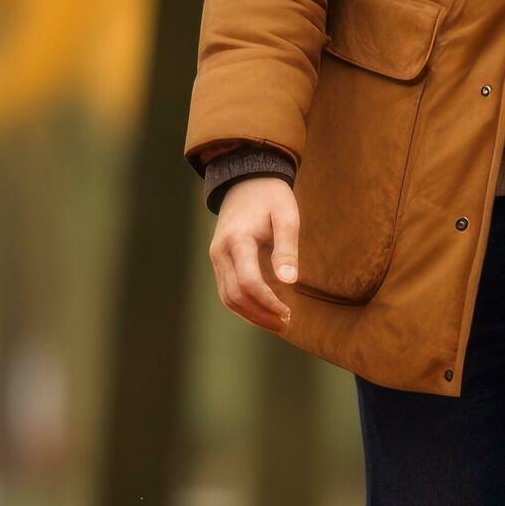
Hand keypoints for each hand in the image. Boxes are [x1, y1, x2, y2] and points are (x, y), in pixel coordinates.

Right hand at [210, 177, 300, 330]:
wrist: (246, 181)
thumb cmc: (271, 197)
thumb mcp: (286, 216)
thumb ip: (287, 248)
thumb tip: (289, 282)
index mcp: (238, 240)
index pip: (248, 283)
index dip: (268, 303)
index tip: (289, 313)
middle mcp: (220, 252)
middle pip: (235, 296)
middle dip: (260, 315)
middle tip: (286, 324)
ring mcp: (216, 257)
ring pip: (226, 297)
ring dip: (250, 315)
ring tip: (277, 323)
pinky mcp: (218, 260)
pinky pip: (225, 290)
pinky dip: (242, 305)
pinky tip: (263, 311)